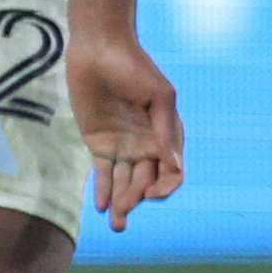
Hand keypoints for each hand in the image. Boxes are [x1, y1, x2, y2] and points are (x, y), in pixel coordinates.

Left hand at [66, 30, 184, 231]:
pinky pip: (103, 173)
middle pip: (145, 182)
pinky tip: (101, 206)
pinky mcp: (98, 143)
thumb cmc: (134, 66)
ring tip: (116, 224)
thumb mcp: (158, 95)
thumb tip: (174, 165)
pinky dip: (103, 190)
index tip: (150, 194)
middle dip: (136, 201)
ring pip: (124, 183)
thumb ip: (164, 130)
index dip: (164, 187)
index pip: (172, 172)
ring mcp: (122, 145)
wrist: (99, 48)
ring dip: (121, 204)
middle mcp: (146, 144)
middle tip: (123, 216)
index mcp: (166, 135)